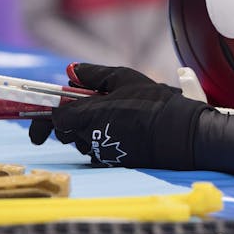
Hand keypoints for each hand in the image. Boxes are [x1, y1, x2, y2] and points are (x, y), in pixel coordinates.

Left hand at [29, 64, 210, 168]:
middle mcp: (90, 138)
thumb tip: (70, 71)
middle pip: (66, 132)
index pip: (55, 118)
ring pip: (83, 141)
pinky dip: (105, 139)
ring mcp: (102, 152)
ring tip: (115, 113)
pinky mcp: (115, 162)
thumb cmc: (153, 102)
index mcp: (87, 116)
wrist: (180, 133)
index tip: (53, 108)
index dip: (52, 113)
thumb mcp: (124, 78)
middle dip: (71, 121)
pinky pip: (100, 150)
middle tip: (91, 106)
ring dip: (90, 129)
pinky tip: (125, 128)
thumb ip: (93, 74)